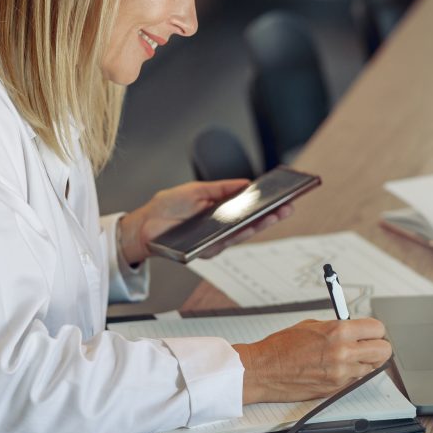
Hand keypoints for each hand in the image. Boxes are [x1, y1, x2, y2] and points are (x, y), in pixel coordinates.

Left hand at [118, 179, 294, 264]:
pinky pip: (228, 242)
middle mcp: (221, 227)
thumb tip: (246, 183)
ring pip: (244, 234)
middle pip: (251, 222)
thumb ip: (222, 188)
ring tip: (276, 214)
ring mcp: (216, 240)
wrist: (145, 225)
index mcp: (220, 210)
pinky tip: (252, 225)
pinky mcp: (208, 250)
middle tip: (288, 207)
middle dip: (271, 215)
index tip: (282, 195)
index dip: (265, 203)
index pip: (247, 208)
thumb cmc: (167, 207)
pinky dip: (241, 234)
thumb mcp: (197, 189)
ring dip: (262, 225)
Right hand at [232, 318, 391, 403]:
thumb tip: (356, 330)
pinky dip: (351, 375)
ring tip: (347, 357)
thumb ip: (338, 327)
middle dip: (377, 346)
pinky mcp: (335, 389)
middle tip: (368, 345)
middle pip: (383, 351)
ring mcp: (341, 374)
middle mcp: (344, 353)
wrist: (264, 370)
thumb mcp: (312, 325)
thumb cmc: (282, 347)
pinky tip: (336, 368)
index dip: (375, 330)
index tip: (370, 332)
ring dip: (364, 362)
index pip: (377, 329)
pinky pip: (355, 380)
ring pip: (371, 368)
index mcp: (338, 332)